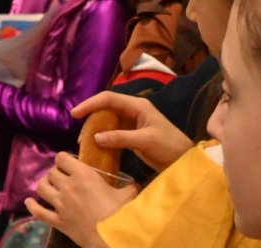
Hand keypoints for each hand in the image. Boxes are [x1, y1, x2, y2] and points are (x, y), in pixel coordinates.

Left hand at [25, 151, 137, 247]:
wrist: (112, 238)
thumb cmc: (120, 214)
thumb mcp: (128, 195)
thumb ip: (128, 187)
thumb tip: (135, 185)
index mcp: (83, 175)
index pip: (62, 158)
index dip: (63, 159)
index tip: (68, 163)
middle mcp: (68, 186)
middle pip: (52, 172)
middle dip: (56, 173)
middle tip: (63, 178)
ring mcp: (60, 204)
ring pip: (41, 187)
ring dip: (44, 185)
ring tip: (49, 186)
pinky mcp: (58, 221)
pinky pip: (39, 212)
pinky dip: (32, 206)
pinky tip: (29, 202)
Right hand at [70, 91, 193, 174]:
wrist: (185, 161)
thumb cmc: (169, 147)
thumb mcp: (145, 142)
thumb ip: (121, 138)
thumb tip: (96, 137)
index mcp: (137, 106)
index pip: (108, 99)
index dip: (90, 104)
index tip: (74, 114)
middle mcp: (133, 110)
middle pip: (106, 108)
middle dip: (90, 118)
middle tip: (79, 134)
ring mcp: (133, 122)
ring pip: (108, 120)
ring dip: (95, 129)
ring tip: (84, 142)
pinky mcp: (133, 134)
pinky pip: (113, 131)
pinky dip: (103, 137)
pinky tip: (96, 146)